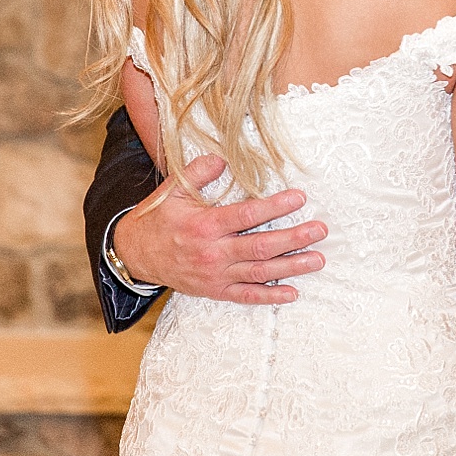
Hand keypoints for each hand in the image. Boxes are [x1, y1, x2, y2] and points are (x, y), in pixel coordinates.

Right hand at [112, 153, 327, 303]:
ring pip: (259, 272)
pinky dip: (270, 296)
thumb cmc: (158, 218)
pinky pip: (246, 296)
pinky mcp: (215, 290)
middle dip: (294, 239)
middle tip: (320, 230)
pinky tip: (292, 292)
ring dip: (291, 267)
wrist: (135, 254)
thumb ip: (199, 172)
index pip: (247, 215)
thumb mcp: (173, 190)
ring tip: (317, 259)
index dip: (275, 207)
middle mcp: (213, 252)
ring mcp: (215, 275)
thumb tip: (223, 159)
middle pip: (261, 246)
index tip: (299, 198)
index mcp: (205, 225)